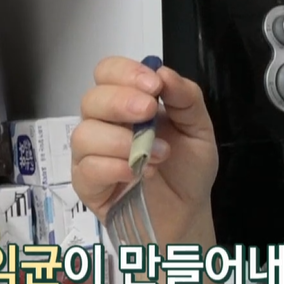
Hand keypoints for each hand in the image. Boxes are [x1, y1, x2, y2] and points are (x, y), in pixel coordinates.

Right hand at [71, 56, 218, 245]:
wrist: (188, 212)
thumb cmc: (188, 168)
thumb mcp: (198, 128)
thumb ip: (186, 98)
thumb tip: (163, 71)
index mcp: (129, 103)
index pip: (109, 73)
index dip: (125, 73)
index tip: (153, 84)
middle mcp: (105, 123)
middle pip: (91, 99)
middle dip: (120, 101)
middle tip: (148, 111)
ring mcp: (92, 154)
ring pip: (84, 134)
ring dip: (123, 141)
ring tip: (158, 155)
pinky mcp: (87, 185)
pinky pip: (87, 168)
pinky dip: (113, 167)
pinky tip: (137, 172)